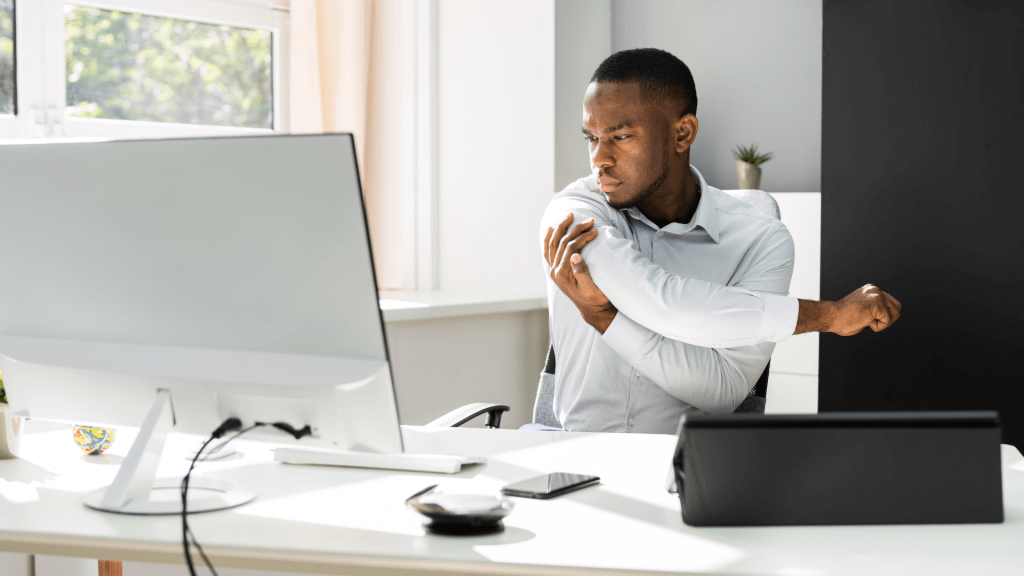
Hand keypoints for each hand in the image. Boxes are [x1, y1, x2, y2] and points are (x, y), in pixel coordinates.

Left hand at [544, 213, 617, 332]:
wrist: (592, 311)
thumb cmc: (596, 300)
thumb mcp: (592, 289)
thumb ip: (582, 272)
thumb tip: (575, 255)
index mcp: (562, 275)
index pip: (570, 248)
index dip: (583, 237)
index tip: (595, 230)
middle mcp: (554, 271)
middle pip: (561, 243)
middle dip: (575, 229)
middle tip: (589, 221)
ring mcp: (553, 270)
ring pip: (553, 243)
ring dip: (561, 228)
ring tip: (569, 216)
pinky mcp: (556, 270)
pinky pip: (549, 250)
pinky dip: (549, 238)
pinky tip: (552, 229)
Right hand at [830, 284, 902, 334]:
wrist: (831, 316)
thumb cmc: (842, 318)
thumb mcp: (862, 309)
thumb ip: (874, 309)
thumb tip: (887, 317)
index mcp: (871, 290)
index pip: (891, 303)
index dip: (883, 315)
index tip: (867, 318)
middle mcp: (875, 290)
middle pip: (897, 307)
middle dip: (887, 318)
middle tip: (870, 321)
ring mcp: (877, 295)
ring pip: (895, 314)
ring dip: (882, 323)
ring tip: (866, 320)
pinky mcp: (878, 304)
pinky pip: (887, 321)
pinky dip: (878, 327)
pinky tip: (865, 322)